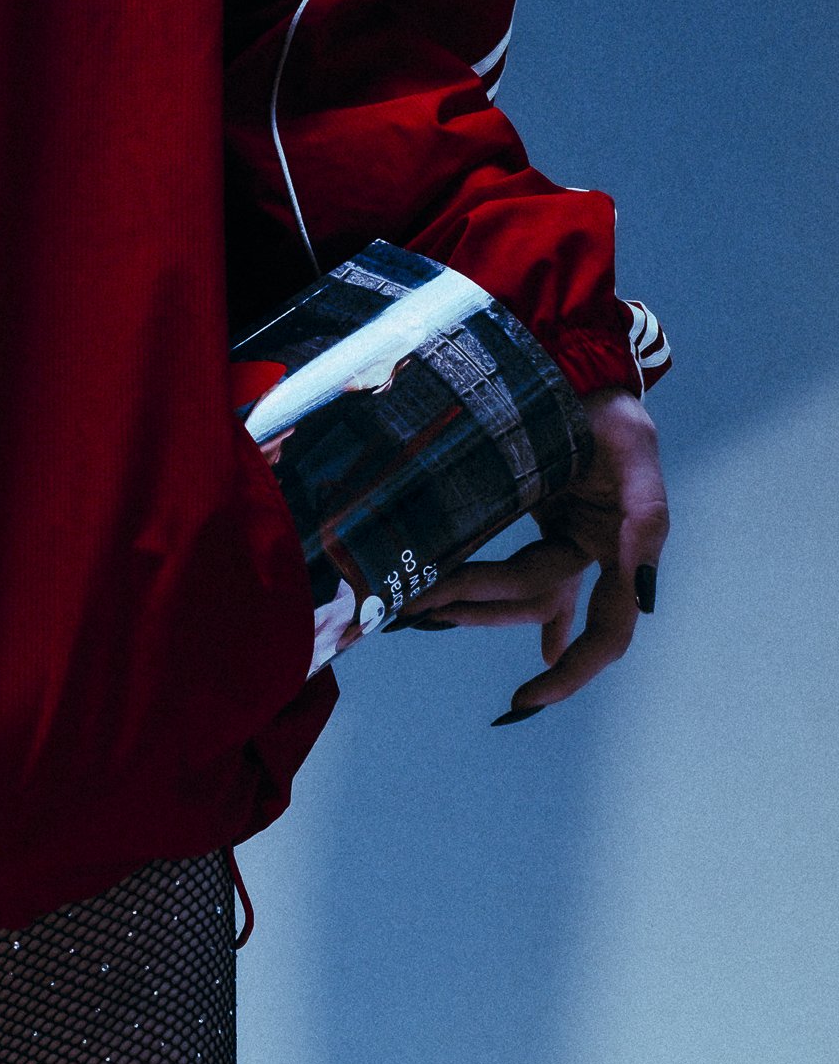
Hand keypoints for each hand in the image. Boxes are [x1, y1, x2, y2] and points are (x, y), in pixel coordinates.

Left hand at [416, 389, 667, 721]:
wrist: (580, 366)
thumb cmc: (612, 409)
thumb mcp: (636, 451)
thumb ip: (648, 520)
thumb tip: (642, 594)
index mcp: (621, 547)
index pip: (605, 629)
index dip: (572, 670)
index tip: (526, 697)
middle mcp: (590, 550)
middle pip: (533, 599)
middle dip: (480, 607)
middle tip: (420, 607)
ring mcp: (558, 535)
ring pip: (511, 587)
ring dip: (467, 599)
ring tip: (416, 603)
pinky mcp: (529, 515)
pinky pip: (503, 564)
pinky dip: (477, 589)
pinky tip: (442, 610)